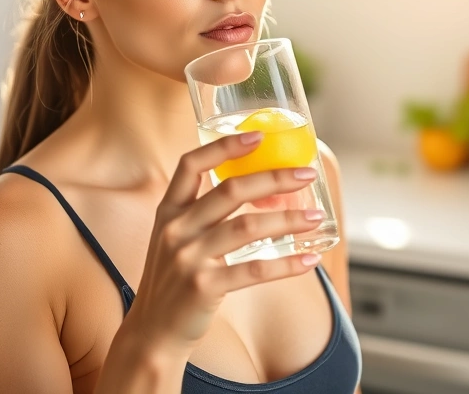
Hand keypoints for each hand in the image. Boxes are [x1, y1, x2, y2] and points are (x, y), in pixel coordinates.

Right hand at [123, 131, 324, 356]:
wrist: (152, 332)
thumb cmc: (173, 281)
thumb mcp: (174, 239)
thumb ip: (201, 213)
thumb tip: (255, 187)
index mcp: (168, 211)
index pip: (191, 165)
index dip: (224, 146)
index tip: (258, 136)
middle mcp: (175, 229)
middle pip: (230, 190)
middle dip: (273, 178)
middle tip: (306, 174)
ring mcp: (188, 258)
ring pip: (247, 228)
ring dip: (288, 220)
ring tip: (316, 217)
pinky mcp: (204, 287)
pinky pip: (254, 270)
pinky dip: (286, 264)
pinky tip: (309, 260)